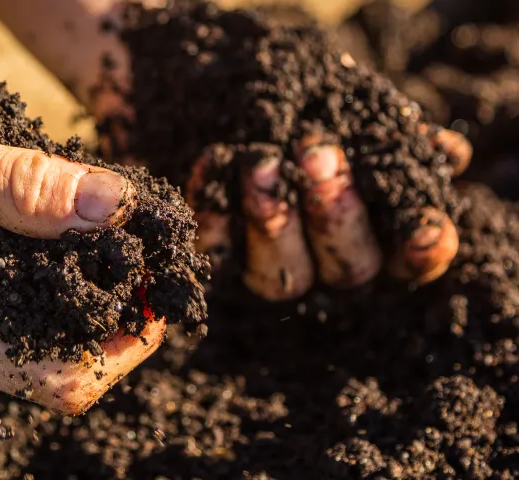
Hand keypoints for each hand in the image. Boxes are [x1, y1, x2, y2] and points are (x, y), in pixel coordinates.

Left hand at [0, 1, 472, 300]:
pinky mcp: (202, 248)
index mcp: (357, 209)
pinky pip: (213, 256)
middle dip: (338, 216)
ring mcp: (257, 252)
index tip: (422, 226)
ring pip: (282, 280)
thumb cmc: (258, 71)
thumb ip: (378, 123)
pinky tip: (212, 164)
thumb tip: (445, 154)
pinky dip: (215, 213)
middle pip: (348, 270)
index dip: (422, 249)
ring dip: (276, 225)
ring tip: (261, 163)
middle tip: (318, 154)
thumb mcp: (322, 87)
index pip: (405, 253)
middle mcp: (312, 244)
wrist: (169, 63)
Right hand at [0, 87, 164, 413]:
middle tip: (147, 258)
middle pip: (54, 358)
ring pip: (35, 334)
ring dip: (85, 293)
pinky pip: (9, 311)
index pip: (54, 378)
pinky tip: (66, 240)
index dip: (122, 348)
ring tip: (117, 243)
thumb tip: (112, 205)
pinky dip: (49, 280)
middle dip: (113, 313)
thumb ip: (21, 186)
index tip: (157, 298)